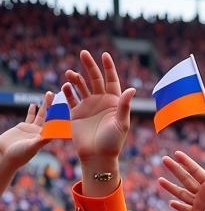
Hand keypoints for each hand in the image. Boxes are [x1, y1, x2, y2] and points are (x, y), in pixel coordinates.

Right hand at [0, 93, 53, 180]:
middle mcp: (41, 133)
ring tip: (48, 95)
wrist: (4, 155)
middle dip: (53, 106)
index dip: (60, 116)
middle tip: (56, 95)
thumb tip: (52, 135)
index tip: (66, 107)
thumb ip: (41, 141)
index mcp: (46, 138)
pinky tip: (34, 104)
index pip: (55, 125)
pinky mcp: (23, 127)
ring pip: (41, 115)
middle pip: (49, 117)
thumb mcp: (31, 147)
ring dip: (44, 105)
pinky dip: (32, 111)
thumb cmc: (19, 154)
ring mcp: (32, 130)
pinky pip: (29, 117)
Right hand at [64, 50, 133, 165]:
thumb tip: (131, 88)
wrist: (97, 157)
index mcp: (114, 103)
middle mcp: (101, 102)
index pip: (112, 81)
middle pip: (95, 79)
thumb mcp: (121, 123)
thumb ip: (124, 105)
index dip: (109, 68)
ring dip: (76, 78)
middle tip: (83, 53)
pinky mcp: (76, 113)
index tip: (104, 55)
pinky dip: (68, 90)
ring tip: (71, 74)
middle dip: (90, 66)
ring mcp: (88, 106)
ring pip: (81, 86)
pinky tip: (66, 86)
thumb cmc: (112, 143)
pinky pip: (71, 97)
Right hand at [159, 151, 204, 210]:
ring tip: (159, 180)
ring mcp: (199, 203)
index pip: (196, 171)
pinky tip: (170, 202)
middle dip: (175, 169)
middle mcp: (204, 193)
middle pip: (186, 179)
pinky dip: (178, 206)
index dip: (186, 162)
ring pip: (181, 193)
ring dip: (171, 187)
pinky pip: (184, 208)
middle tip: (164, 159)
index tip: (176, 153)